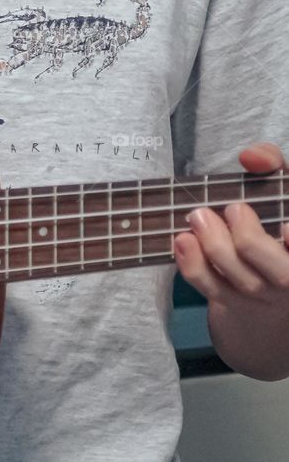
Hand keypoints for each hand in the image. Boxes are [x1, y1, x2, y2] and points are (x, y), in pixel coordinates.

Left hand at [173, 142, 288, 356]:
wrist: (265, 272)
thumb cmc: (275, 218)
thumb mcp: (280, 189)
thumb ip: (272, 164)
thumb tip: (251, 156)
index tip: (285, 228)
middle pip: (282, 275)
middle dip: (251, 241)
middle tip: (233, 209)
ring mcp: (267, 297)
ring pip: (245, 284)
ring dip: (216, 249)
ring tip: (198, 216)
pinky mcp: (236, 304)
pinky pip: (214, 290)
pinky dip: (194, 266)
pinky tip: (182, 240)